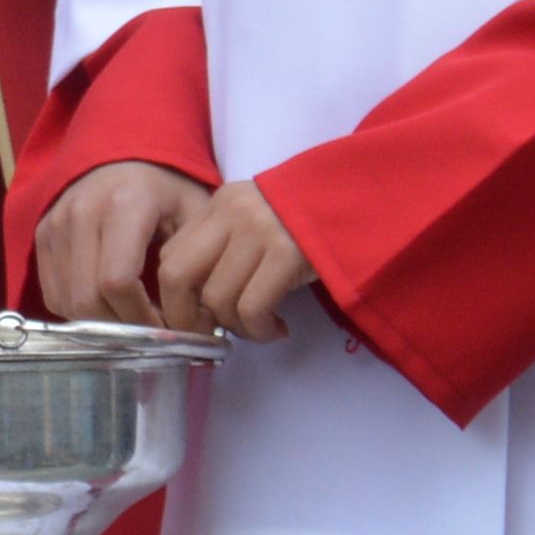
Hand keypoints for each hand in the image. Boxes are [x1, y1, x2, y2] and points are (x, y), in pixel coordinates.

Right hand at [34, 160, 211, 324]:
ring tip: (131, 318)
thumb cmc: (166, 191)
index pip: (117, 280)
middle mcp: (81, 211)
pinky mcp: (42, 236)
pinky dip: (80, 313)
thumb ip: (192, 262)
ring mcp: (55, 224)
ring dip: (101, 324)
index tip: (166, 327)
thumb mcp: (194, 214)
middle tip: (151, 330)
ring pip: (67, 302)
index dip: (141, 316)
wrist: (123, 159)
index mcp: (125, 204)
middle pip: (88, 298)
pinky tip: (107, 305)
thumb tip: (191, 321)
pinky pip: (52, 295)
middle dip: (122, 326)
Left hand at [152, 181, 323, 340]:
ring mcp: (258, 231)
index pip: (170, 256)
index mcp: (219, 204)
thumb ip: (227, 247)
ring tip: (259, 329)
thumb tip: (202, 306)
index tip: (197, 321)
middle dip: (187, 318)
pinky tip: (278, 329)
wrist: (364, 197)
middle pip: (176, 276)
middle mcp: (231, 213)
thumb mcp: (258, 220)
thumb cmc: (312, 219)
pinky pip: (252, 307)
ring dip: (234, 329)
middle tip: (211, 337)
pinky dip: (259, 330)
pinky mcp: (287, 253)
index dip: (174, 298)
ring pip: (217, 299)